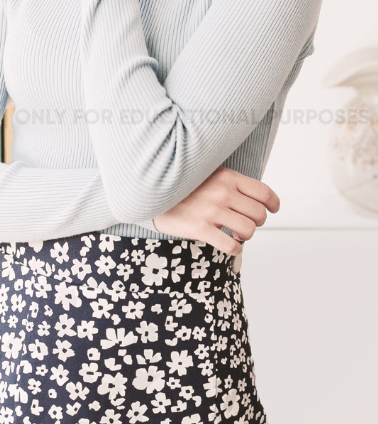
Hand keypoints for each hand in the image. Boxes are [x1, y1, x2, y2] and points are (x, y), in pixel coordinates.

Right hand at [152, 166, 279, 255]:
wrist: (150, 194)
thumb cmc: (181, 187)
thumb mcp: (207, 175)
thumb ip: (230, 183)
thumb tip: (257, 201)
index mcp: (226, 176)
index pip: (263, 192)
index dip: (273, 204)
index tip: (272, 209)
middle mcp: (221, 192)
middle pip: (259, 214)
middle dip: (257, 222)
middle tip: (245, 222)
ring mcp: (211, 211)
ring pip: (248, 230)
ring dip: (245, 235)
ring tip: (235, 233)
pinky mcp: (200, 228)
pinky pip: (232, 246)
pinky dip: (235, 248)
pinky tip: (228, 243)